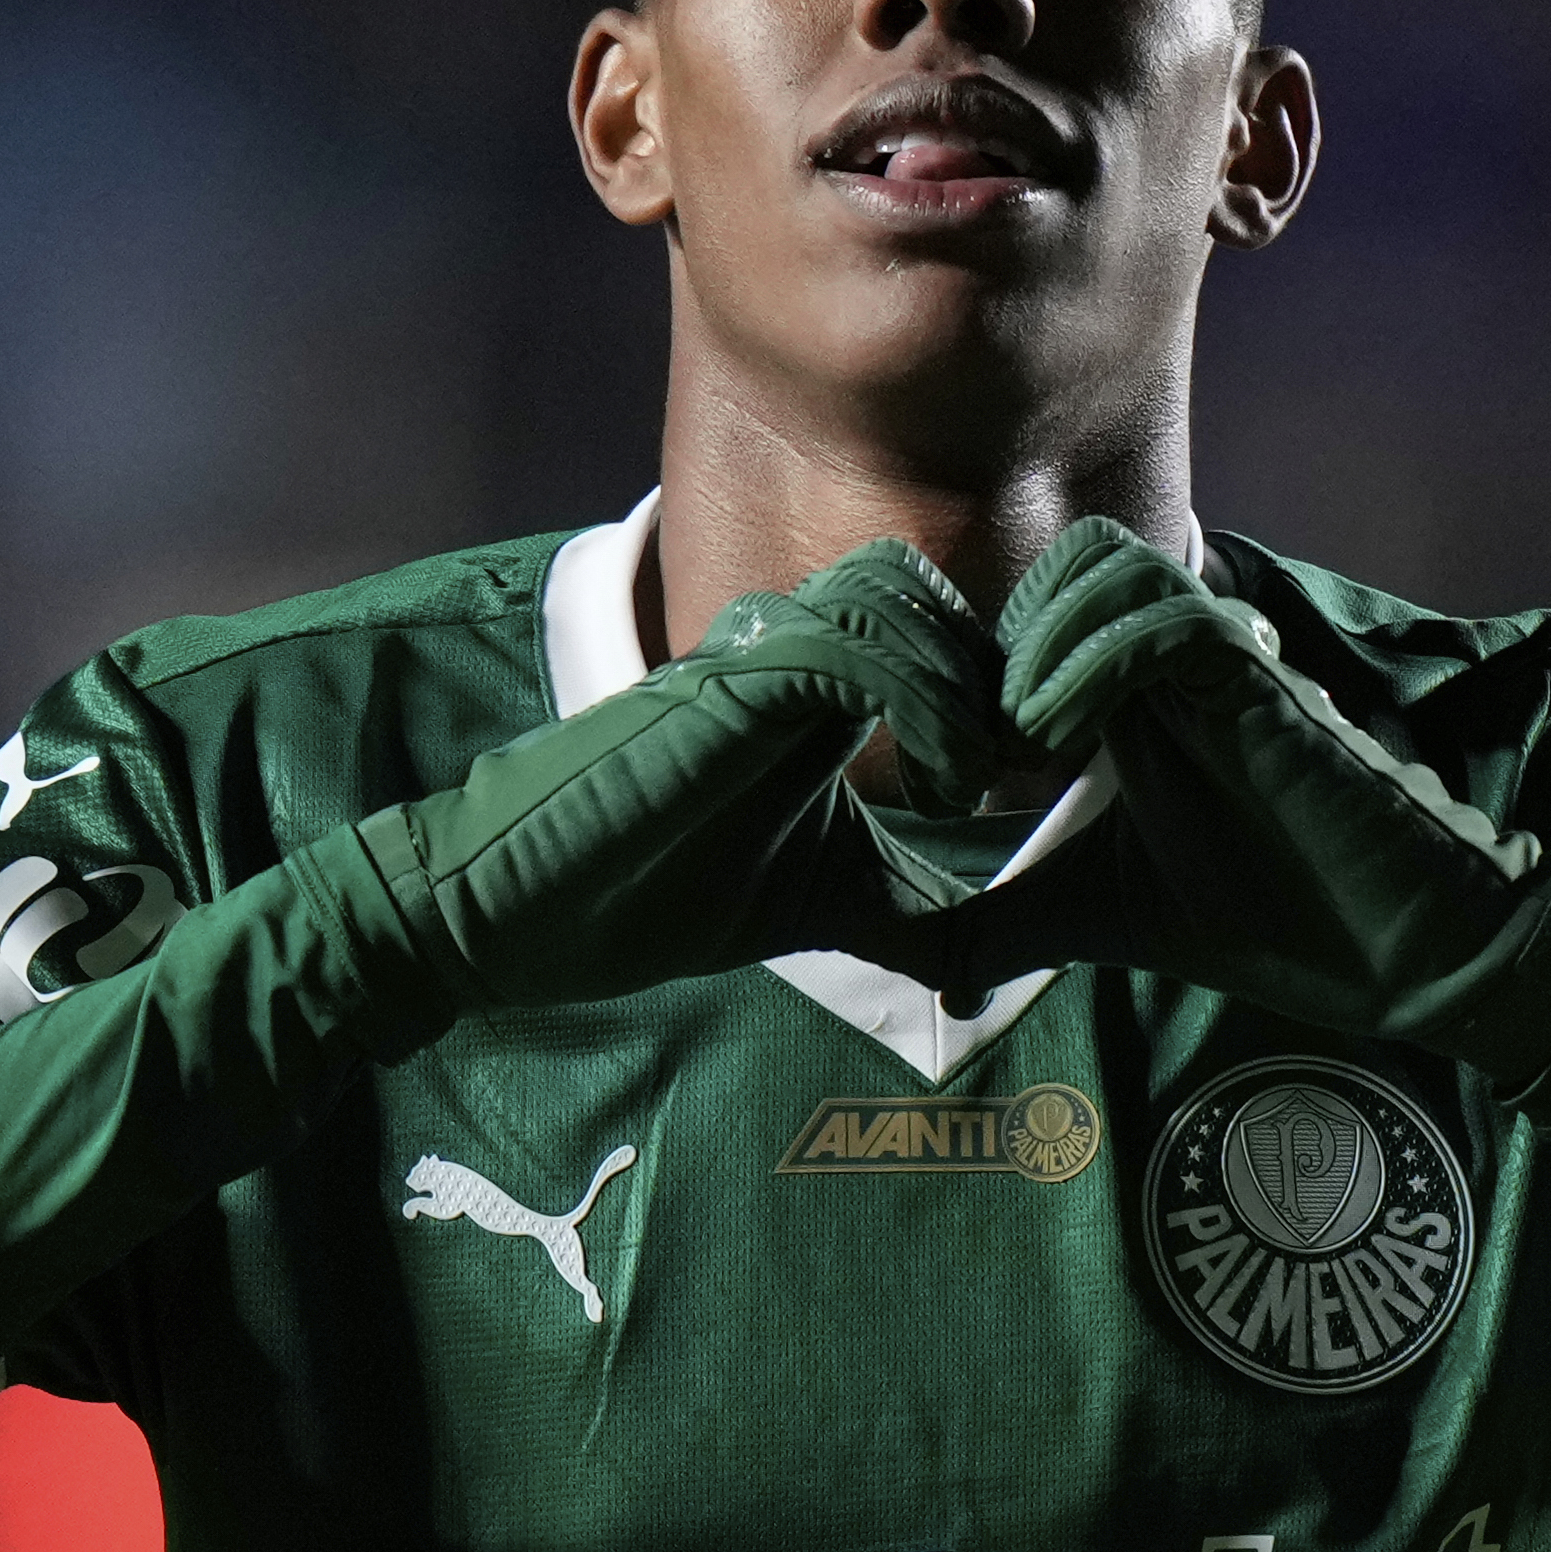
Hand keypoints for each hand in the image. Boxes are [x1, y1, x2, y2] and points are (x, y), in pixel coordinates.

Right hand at [344, 538, 999, 1010]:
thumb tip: (990, 962)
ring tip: (976, 781)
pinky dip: (924, 709)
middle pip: (923, 589)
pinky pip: (856, 649)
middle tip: (1025, 767)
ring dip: (962, 686)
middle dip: (995, 670)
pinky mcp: (724, 685)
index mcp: (807, 684)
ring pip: (896, 598)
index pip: (927, 621)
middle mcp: (782, 647)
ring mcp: (749, 657)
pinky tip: (940, 791)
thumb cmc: (646, 897)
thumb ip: (900, 908)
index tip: (1034, 771)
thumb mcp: (816, 905)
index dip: (994, 678)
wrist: (516, 908)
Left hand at [999, 519, 1550, 1076]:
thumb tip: (921, 967)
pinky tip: (1059, 744)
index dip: (974, 660)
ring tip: (1019, 744)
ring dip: (1041, 643)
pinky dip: (1093, 664)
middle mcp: (1175, 655)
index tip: (947, 764)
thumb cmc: (1269, 919)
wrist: (1396, 948)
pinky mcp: (1262, 683)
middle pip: (1069, 558)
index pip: (1040, 603)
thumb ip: (1010, 925)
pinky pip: (1165, 619)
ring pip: (1109, 564)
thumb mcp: (1097, 920)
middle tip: (977, 746)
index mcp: (1135, 690)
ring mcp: (1222, 659)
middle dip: (999, 636)